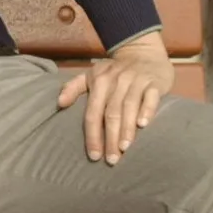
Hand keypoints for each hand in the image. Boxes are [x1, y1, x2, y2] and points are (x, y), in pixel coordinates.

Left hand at [56, 35, 173, 164]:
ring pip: (129, 107)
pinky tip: (143, 124)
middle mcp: (116, 81)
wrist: (142, 51)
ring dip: (127, 129)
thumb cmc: (113, 71)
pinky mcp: (154, 82)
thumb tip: (59, 104)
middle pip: (111, 113)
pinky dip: (147, 110)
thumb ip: (73, 88)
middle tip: (111, 160)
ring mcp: (136, 80)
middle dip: (110, 138)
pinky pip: (150, 97)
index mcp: (99, 81)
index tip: (94, 156)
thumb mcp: (91, 75)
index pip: (93, 113)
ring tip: (124, 148)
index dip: (92, 135)